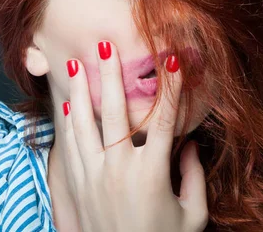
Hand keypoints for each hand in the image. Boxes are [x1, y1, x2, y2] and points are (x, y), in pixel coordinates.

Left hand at [63, 41, 208, 231]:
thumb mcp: (192, 216)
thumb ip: (195, 177)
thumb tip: (191, 145)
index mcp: (153, 173)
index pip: (163, 121)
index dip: (169, 89)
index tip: (172, 60)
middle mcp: (120, 169)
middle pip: (115, 113)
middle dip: (110, 76)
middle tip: (104, 46)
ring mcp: (94, 177)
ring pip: (84, 125)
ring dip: (80, 93)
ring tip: (77, 66)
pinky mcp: (79, 187)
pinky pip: (70, 148)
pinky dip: (68, 124)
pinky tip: (67, 105)